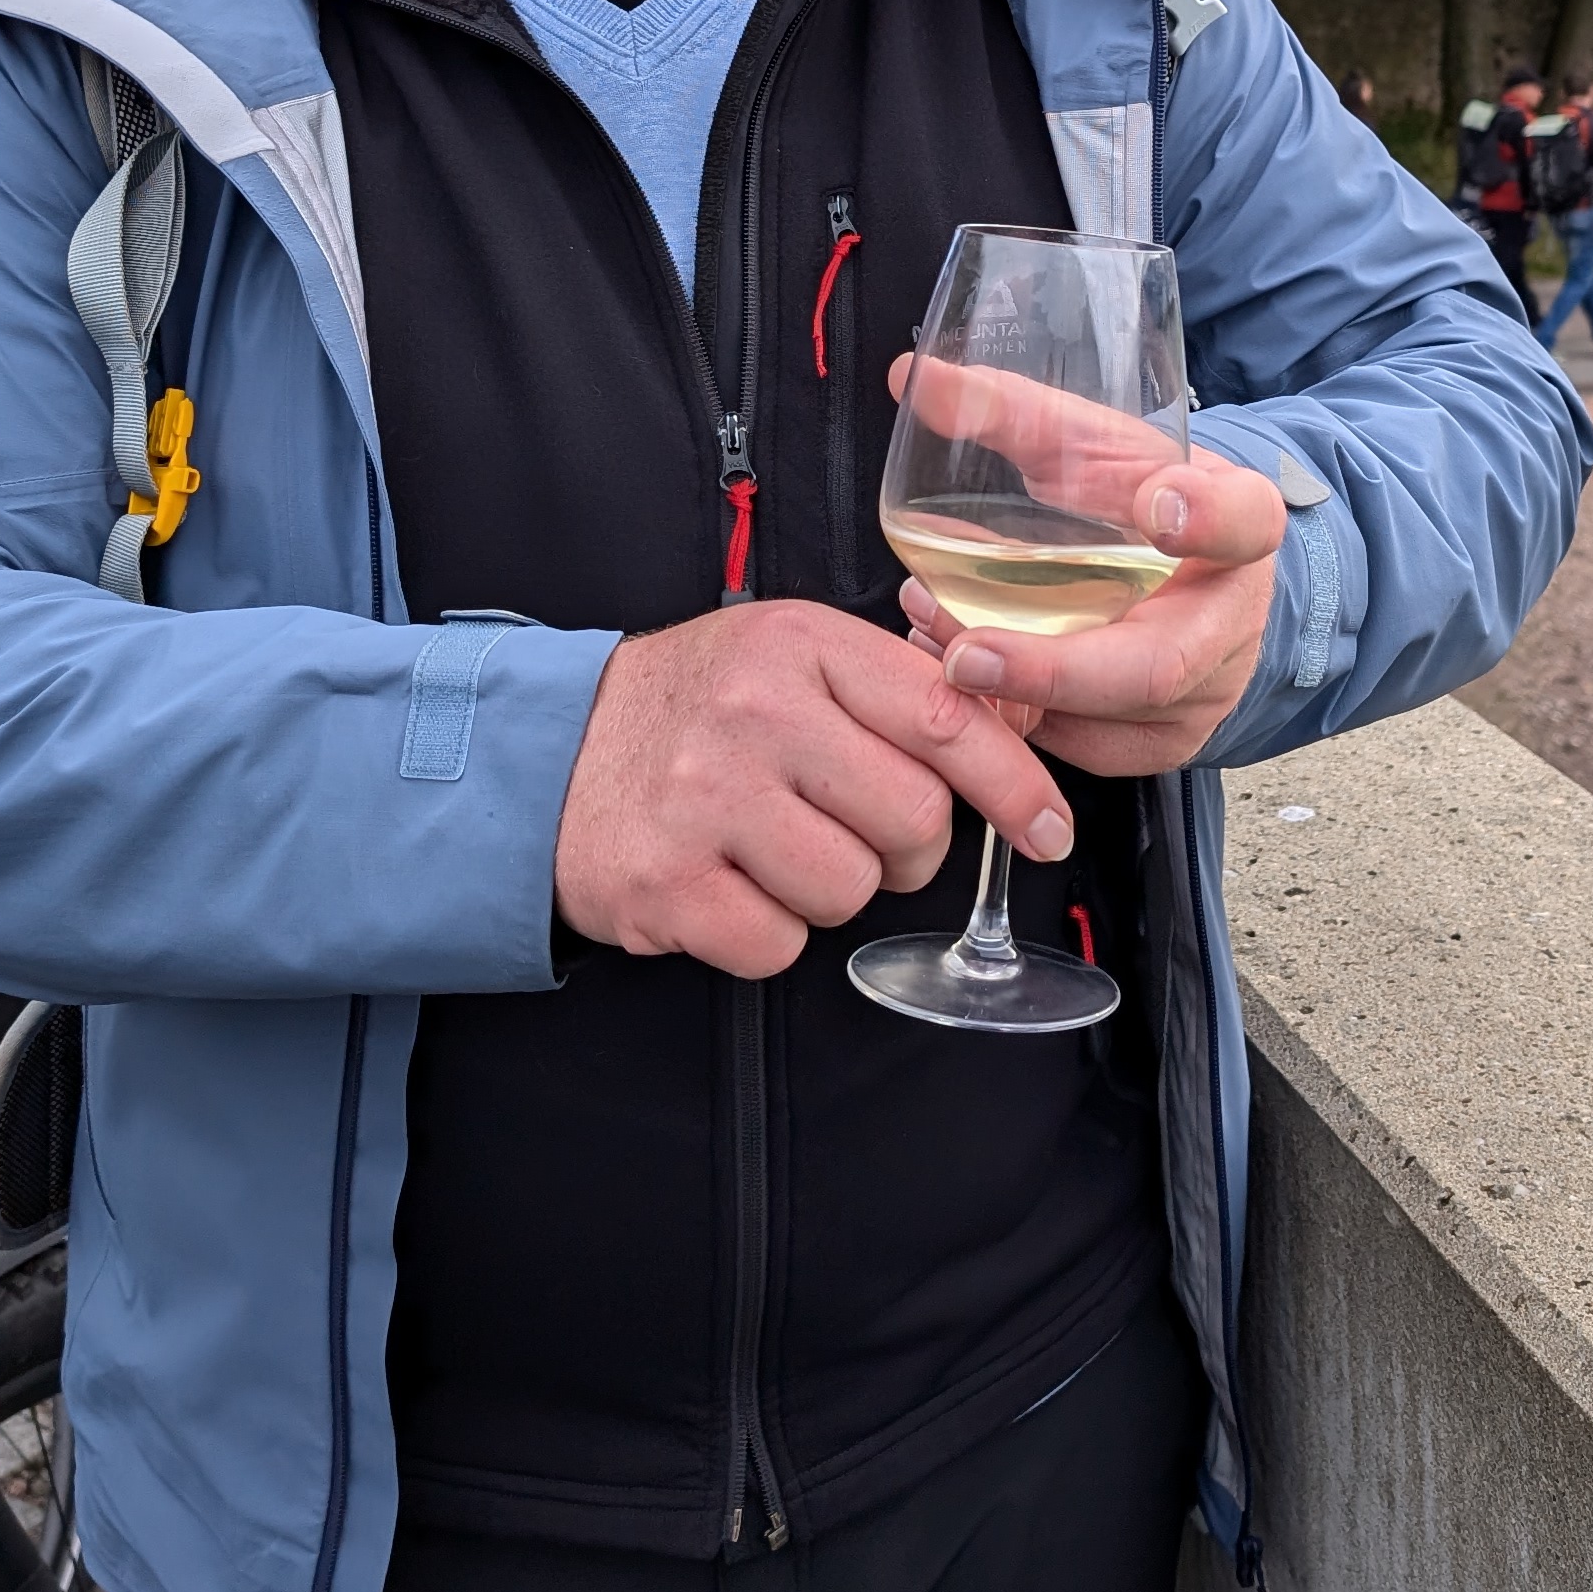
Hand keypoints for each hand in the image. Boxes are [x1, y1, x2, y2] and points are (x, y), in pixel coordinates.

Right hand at [555, 602, 1065, 978]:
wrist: (543, 752)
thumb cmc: (693, 707)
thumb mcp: (787, 656)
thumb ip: (890, 688)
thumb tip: (1016, 738)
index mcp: (799, 646)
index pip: (946, 718)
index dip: (1014, 785)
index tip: (1050, 829)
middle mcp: (755, 715)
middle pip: (914, 822)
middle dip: (904, 848)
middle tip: (850, 828)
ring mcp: (706, 801)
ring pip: (852, 892)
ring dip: (830, 890)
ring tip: (774, 849)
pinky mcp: (667, 885)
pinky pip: (779, 945)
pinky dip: (766, 933)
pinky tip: (729, 885)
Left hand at [885, 353, 1287, 771]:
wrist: (1197, 577)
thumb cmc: (1143, 499)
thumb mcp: (1099, 445)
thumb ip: (1016, 413)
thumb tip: (916, 379)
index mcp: (1240, 526)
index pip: (1243, 522)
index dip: (1206, 519)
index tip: (1157, 503)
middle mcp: (1233, 621)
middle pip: (1155, 665)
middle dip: (1052, 668)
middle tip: (966, 654)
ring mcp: (1202, 695)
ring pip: (1103, 718)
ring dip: (1005, 690)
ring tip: (928, 634)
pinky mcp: (1162, 744)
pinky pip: (1080, 746)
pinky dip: (1011, 715)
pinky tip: (954, 675)